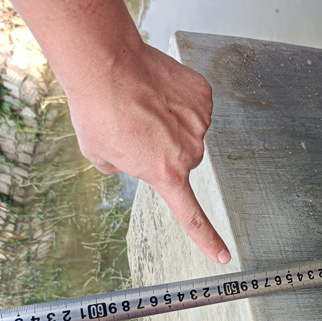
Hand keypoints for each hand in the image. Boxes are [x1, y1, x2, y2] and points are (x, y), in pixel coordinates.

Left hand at [66, 41, 230, 263]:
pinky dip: (178, 98)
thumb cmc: (98, 110)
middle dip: (163, 147)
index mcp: (165, 174)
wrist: (106, 64)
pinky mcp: (203, 95)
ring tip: (143, 103)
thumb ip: (121, 167)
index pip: (190, 216)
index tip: (223, 256)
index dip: (207, 239)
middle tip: (136, 126)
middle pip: (183, 158)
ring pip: (189, 129)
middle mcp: (189, 153)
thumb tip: (129, 159)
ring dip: (170, 120)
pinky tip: (157, 88)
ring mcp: (200, 122)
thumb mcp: (98, 154)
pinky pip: (195, 103)